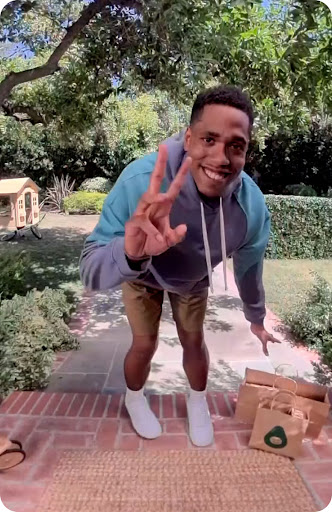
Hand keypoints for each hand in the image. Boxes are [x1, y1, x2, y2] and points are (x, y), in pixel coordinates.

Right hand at [124, 145, 190, 259]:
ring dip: (156, 198)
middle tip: (163, 148)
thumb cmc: (153, 242)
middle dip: (159, 164)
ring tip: (164, 198)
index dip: (180, 174)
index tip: (189, 159)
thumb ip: (176, 235)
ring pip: (147, 197)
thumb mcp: (169, 240)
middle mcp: (152, 205)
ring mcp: (142, 211)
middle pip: (155, 180)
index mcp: (163, 206)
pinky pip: (144, 222)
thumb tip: (184, 227)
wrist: (138, 253)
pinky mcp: (134, 222)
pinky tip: (159, 239)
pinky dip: (153, 231)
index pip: (173, 187)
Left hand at [250, 323, 280, 355]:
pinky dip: (261, 337)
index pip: (275, 339)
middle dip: (272, 340)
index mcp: (270, 337)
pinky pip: (261, 336)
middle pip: (271, 338)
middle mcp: (267, 335)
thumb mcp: (264, 342)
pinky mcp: (259, 333)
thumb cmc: (262, 333)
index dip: (277, 341)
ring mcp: (263, 334)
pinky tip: (259, 337)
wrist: (256, 327)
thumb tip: (267, 355)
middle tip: (273, 342)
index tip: (280, 342)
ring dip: (267, 339)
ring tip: (267, 340)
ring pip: (266, 337)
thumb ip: (265, 348)